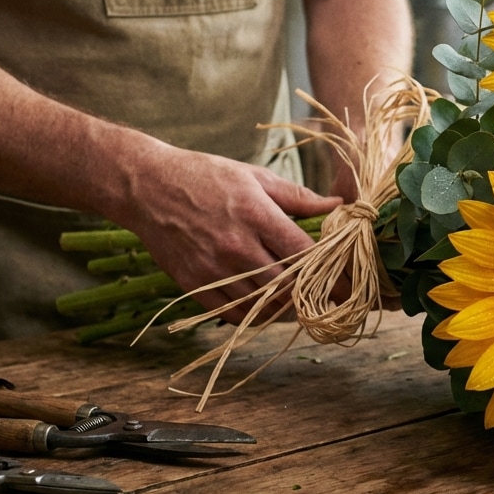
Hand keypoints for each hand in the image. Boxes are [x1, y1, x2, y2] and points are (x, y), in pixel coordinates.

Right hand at [112, 145, 341, 325]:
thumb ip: (297, 197)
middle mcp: (235, 246)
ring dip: (285, 308)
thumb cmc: (206, 176)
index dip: (329, 271)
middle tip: (326, 296)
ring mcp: (213, 269)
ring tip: (299, 304)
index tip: (346, 282)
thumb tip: (338, 206)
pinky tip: (266, 308)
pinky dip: (254, 316)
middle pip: (287, 285)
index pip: (304, 253)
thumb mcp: (254, 177)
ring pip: (262, 305)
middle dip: (310, 293)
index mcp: (255, 215)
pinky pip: (232, 313)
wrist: (147, 187)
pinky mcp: (193, 284)